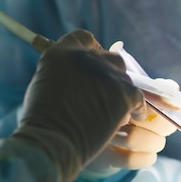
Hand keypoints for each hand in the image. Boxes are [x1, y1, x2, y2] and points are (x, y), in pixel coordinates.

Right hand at [11, 29, 144, 181]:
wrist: (51, 142)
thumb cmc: (42, 122)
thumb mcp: (44, 86)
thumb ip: (63, 73)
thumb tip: (80, 76)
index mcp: (61, 52)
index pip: (84, 39)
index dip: (92, 51)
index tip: (94, 66)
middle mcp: (86, 57)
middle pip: (110, 57)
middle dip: (110, 74)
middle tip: (108, 93)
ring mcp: (107, 75)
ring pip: (124, 78)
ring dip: (121, 93)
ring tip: (116, 110)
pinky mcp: (124, 94)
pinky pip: (138, 97)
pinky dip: (137, 108)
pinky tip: (135, 116)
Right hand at [78, 60, 180, 180]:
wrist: (89, 137)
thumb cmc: (119, 110)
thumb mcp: (135, 93)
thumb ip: (156, 89)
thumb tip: (178, 93)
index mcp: (111, 87)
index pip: (141, 91)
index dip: (164, 102)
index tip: (176, 107)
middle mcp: (100, 108)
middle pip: (138, 114)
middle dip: (162, 124)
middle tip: (166, 128)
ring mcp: (98, 134)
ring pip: (133, 138)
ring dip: (155, 142)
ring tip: (157, 141)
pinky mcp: (101, 157)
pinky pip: (131, 160)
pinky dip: (147, 158)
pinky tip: (148, 153)